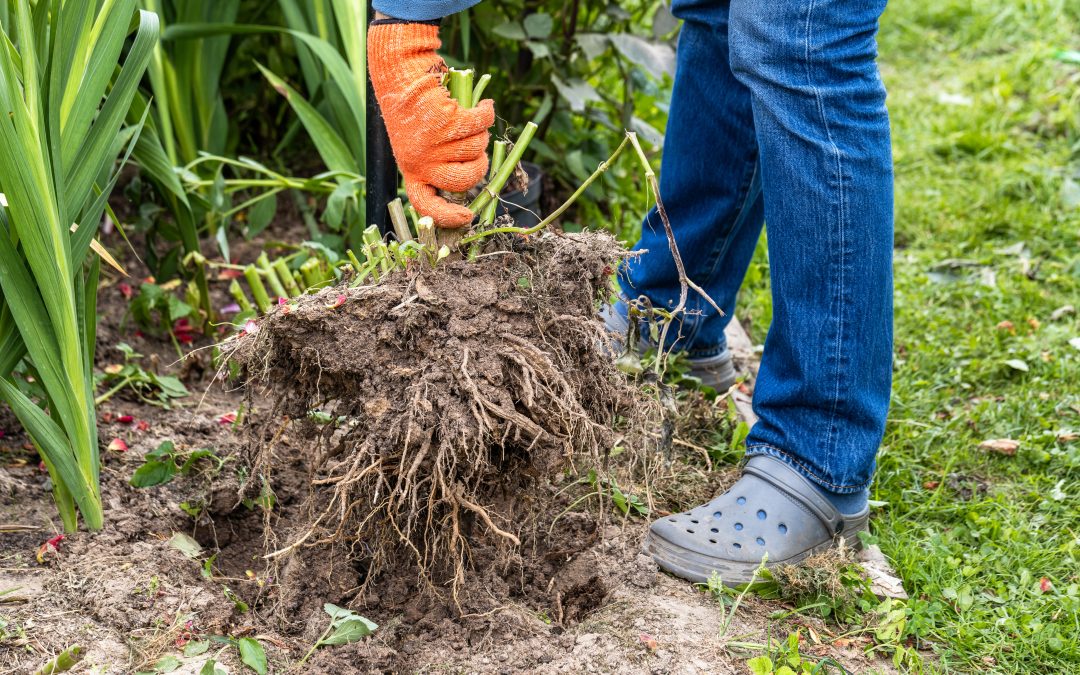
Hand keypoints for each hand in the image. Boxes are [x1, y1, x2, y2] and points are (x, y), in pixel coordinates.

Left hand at [368, 21, 494, 226]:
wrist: (400, 73)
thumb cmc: (413, 109)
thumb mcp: (417, 144)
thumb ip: (437, 164)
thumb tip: (468, 180)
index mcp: (412, 170)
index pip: (426, 205)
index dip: (448, 217)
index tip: (466, 217)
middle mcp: (421, 161)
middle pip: (464, 181)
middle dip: (479, 167)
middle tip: (477, 152)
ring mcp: (434, 142)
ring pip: (477, 149)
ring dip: (480, 133)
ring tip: (469, 119)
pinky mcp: (447, 121)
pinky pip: (481, 124)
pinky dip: (486, 113)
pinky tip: (483, 105)